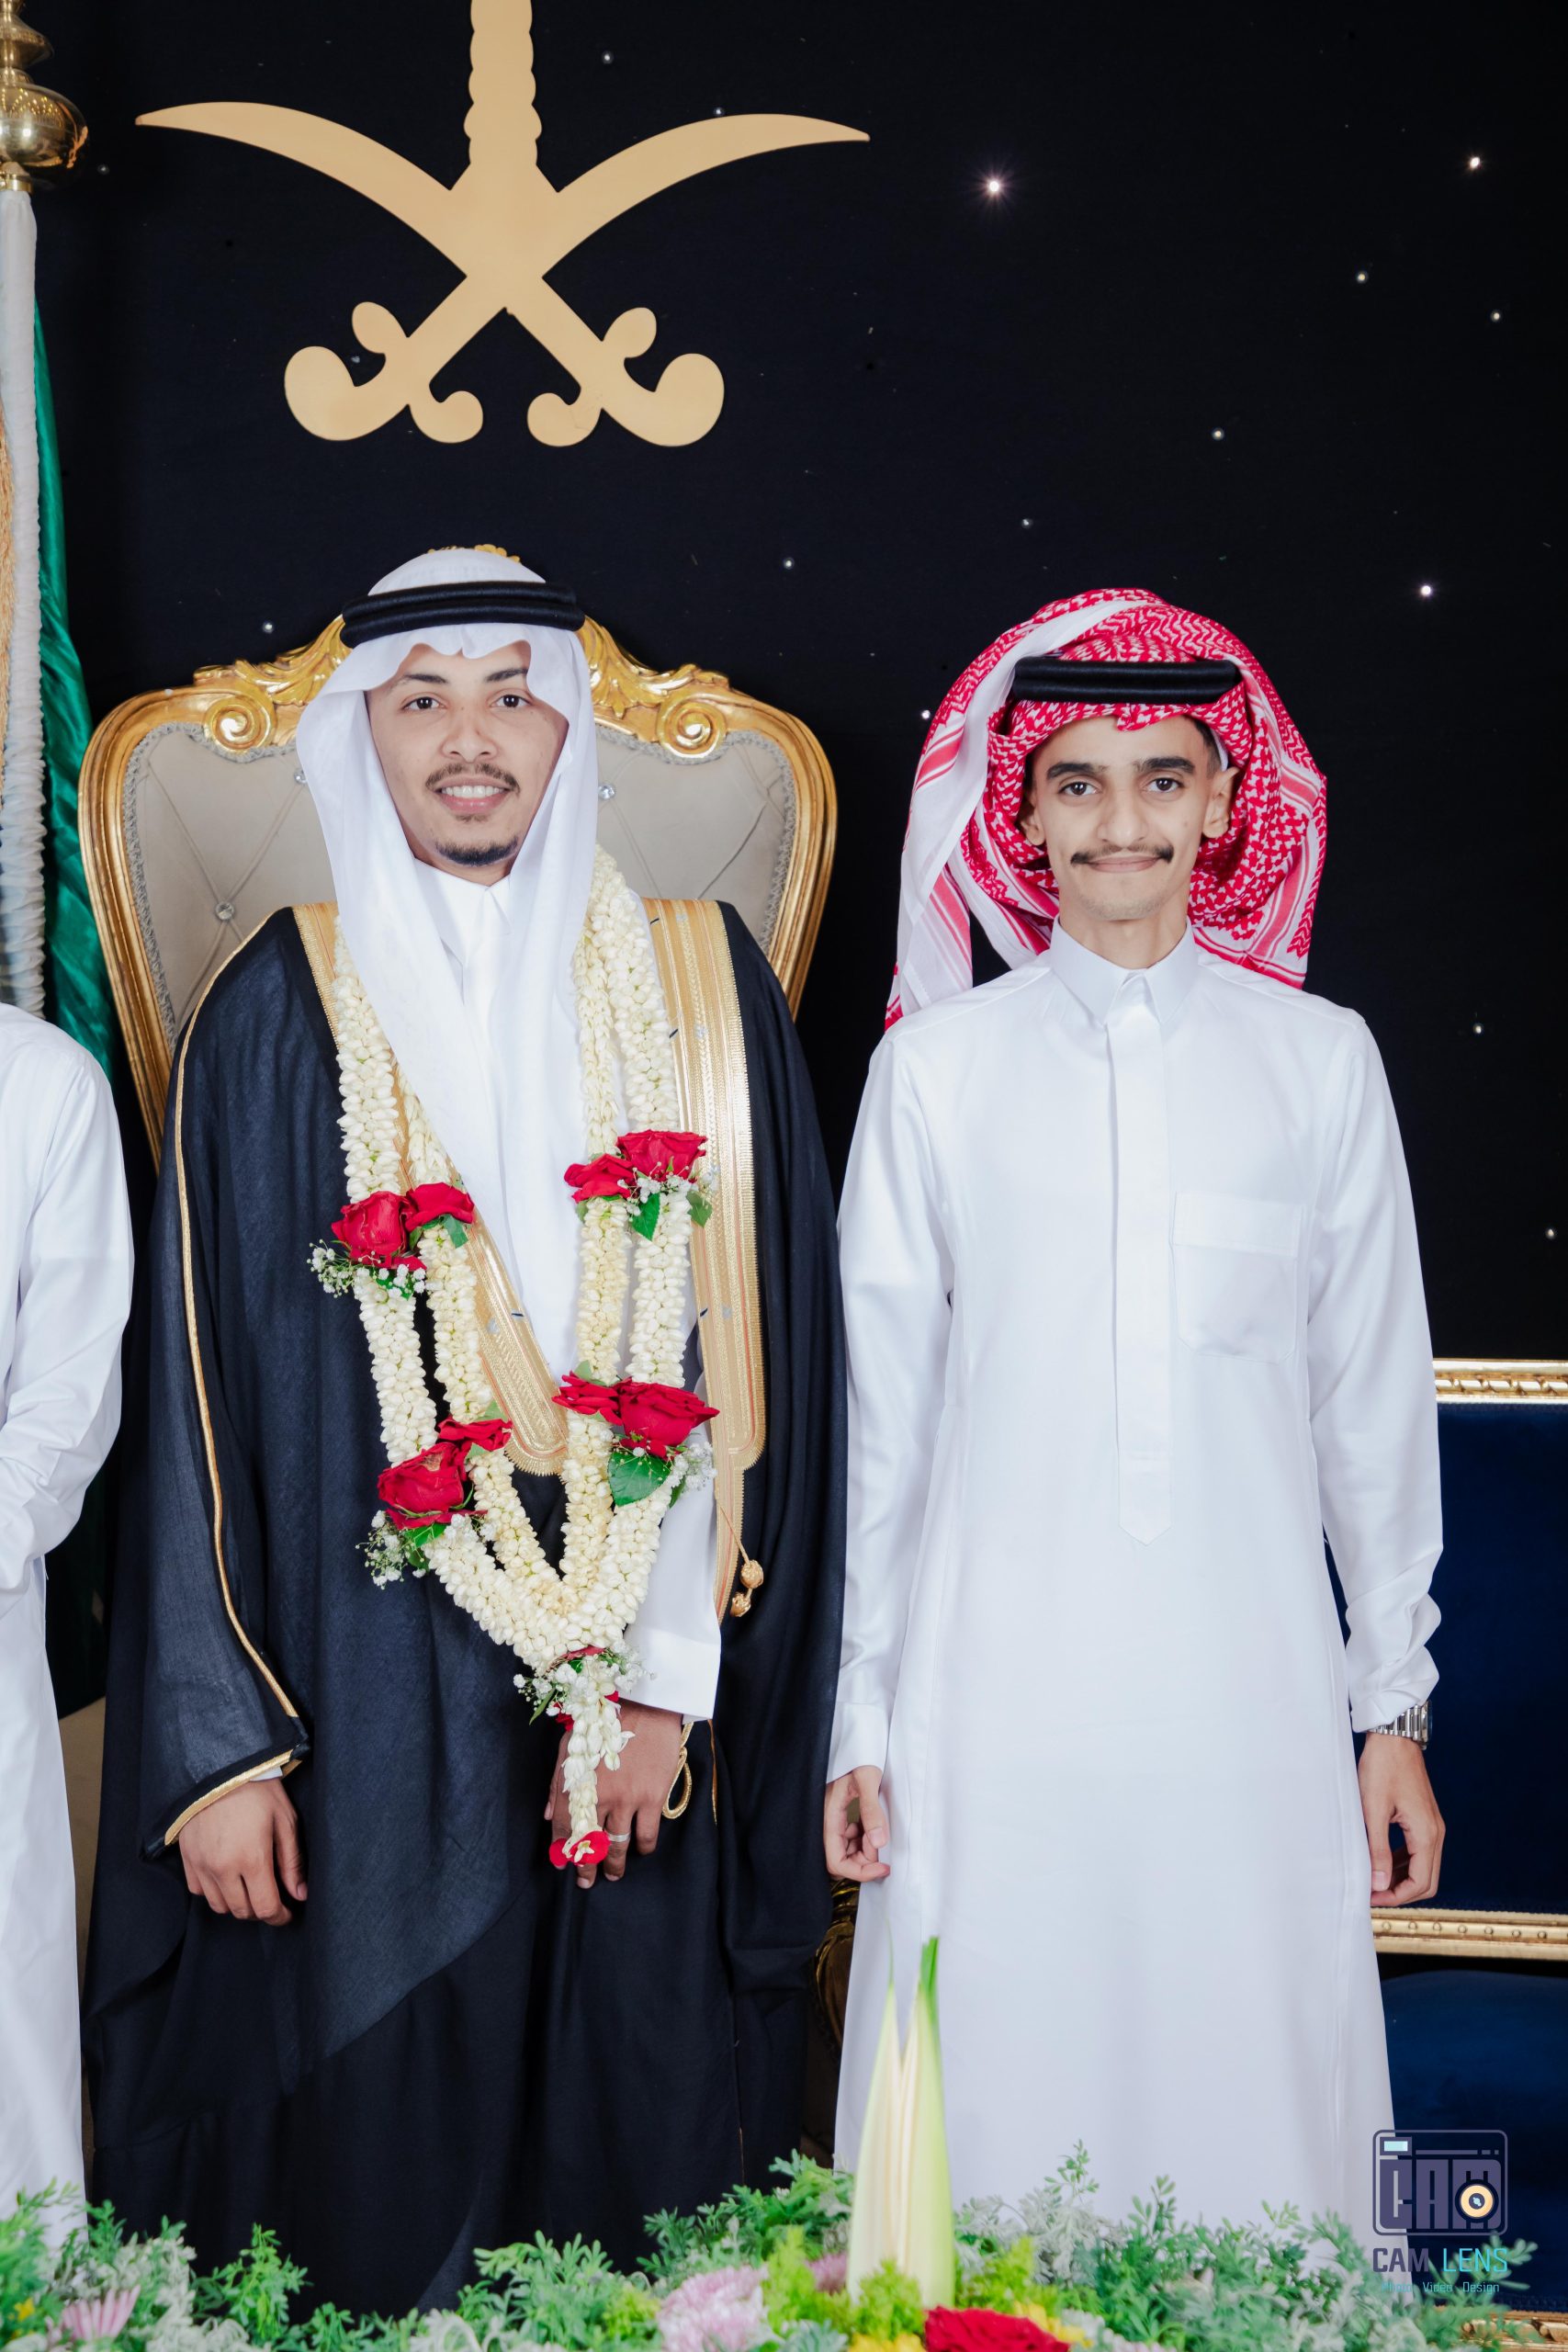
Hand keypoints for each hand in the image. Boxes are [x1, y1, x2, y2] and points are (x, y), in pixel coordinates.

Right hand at [178, 1779, 305, 1924]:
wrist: (220, 1767)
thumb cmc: (258, 1790)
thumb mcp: (285, 1821)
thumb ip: (292, 1863)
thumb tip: (300, 1894)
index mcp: (252, 1859)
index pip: (265, 1908)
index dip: (279, 1917)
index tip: (287, 1913)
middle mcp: (223, 1868)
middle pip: (241, 1911)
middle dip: (260, 1911)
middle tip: (271, 1898)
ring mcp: (201, 1864)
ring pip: (219, 1905)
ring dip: (236, 1903)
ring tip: (249, 1887)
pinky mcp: (187, 1857)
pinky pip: (198, 1890)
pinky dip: (213, 1891)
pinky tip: (226, 1876)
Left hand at [544, 1701, 686, 1889]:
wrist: (645, 1704)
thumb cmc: (604, 1721)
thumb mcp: (571, 1746)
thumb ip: (557, 1783)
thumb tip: (546, 1815)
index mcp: (575, 1784)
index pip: (562, 1827)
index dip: (562, 1850)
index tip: (563, 1864)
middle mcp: (598, 1797)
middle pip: (589, 1844)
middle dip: (587, 1867)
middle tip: (588, 1882)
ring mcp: (626, 1800)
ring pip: (618, 1846)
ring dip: (615, 1866)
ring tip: (615, 1875)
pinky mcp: (652, 1798)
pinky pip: (646, 1835)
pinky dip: (643, 1848)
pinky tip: (640, 1850)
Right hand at [824, 1766, 889, 1881]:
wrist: (854, 1742)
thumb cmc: (858, 1756)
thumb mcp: (867, 1779)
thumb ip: (871, 1810)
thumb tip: (878, 1843)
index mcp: (829, 1817)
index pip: (836, 1862)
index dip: (860, 1871)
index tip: (883, 1868)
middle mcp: (827, 1823)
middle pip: (841, 1861)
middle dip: (864, 1861)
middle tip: (883, 1845)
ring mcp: (833, 1821)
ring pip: (846, 1853)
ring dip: (865, 1851)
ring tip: (878, 1832)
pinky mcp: (840, 1818)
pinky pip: (850, 1841)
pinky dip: (863, 1840)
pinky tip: (871, 1826)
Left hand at [1359, 1735, 1443, 1904]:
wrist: (1393, 1739)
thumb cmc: (1381, 1769)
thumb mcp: (1373, 1811)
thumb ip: (1378, 1849)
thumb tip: (1378, 1884)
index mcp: (1426, 1834)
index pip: (1419, 1883)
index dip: (1396, 1897)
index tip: (1371, 1899)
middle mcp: (1435, 1833)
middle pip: (1426, 1881)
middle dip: (1400, 1893)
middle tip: (1371, 1894)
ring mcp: (1432, 1826)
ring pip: (1424, 1867)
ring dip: (1401, 1879)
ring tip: (1373, 1880)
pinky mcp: (1424, 1819)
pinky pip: (1419, 1852)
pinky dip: (1403, 1863)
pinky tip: (1382, 1861)